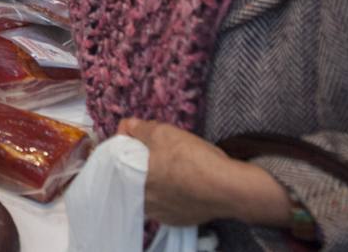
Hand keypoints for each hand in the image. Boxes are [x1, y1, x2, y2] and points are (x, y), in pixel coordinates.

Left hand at [117, 119, 291, 227]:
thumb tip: (126, 126)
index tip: (135, 138)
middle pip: (135, 178)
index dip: (127, 148)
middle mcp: (145, 203)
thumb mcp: (163, 133)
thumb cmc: (193, 160)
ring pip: (152, 192)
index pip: (119, 164)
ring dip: (157, 179)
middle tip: (156, 149)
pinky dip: (172, 192)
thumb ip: (140, 129)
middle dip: (142, 163)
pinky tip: (183, 180)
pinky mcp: (181, 220)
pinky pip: (169, 203)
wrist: (228, 188)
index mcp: (134, 183)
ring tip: (172, 164)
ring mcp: (163, 214)